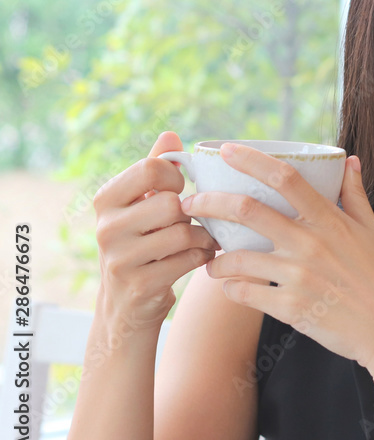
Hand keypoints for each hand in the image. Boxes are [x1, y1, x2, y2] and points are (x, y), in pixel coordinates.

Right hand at [93, 131, 221, 329]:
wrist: (127, 305)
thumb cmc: (142, 242)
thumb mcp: (141, 204)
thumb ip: (154, 169)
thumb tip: (170, 134)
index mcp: (106, 199)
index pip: (152, 168)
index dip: (176, 178)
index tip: (179, 191)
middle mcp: (106, 227)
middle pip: (171, 202)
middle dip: (190, 214)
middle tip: (190, 222)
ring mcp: (119, 258)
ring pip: (183, 232)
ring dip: (202, 237)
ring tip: (202, 239)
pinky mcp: (139, 284)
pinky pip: (189, 259)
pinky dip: (202, 256)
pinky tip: (199, 257)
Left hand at [183, 144, 373, 378]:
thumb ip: (355, 196)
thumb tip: (350, 162)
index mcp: (330, 220)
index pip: (285, 177)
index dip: (252, 159)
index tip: (226, 150)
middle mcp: (310, 244)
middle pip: (247, 210)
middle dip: (210, 202)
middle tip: (191, 202)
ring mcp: (297, 277)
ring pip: (236, 258)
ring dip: (215, 256)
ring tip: (210, 257)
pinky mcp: (290, 309)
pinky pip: (245, 294)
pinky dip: (231, 288)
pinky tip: (230, 286)